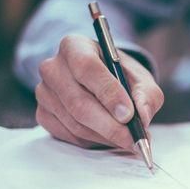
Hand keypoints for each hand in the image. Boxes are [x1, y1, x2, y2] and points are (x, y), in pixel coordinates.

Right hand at [34, 34, 163, 148]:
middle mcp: (53, 67)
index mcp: (74, 46)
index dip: (108, 93)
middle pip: (78, 102)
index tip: (128, 114)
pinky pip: (69, 135)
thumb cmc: (120, 77)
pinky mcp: (43, 114)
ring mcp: (44, 92)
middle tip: (133, 139)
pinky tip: (109, 137)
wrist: (101, 83)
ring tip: (128, 139)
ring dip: (105, 136)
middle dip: (110, 126)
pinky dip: (93, 141)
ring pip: (75, 123)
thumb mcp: (140, 79)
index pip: (87, 67)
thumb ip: (146, 95)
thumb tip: (142, 117)